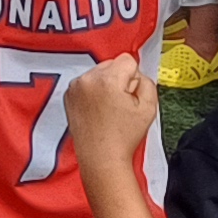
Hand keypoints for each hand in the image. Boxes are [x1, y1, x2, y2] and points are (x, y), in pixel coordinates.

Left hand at [66, 52, 158, 166]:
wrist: (102, 158)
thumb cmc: (124, 136)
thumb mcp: (149, 107)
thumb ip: (147, 82)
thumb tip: (136, 73)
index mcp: (108, 80)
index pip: (127, 60)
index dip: (134, 78)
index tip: (131, 95)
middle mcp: (88, 79)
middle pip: (112, 64)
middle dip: (120, 80)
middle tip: (121, 105)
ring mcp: (75, 87)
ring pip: (99, 73)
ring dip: (106, 85)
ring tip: (109, 110)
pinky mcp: (68, 95)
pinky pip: (86, 83)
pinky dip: (93, 93)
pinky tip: (98, 111)